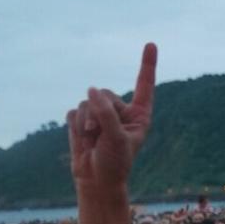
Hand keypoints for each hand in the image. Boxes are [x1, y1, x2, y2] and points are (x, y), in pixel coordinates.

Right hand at [68, 43, 156, 190]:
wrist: (96, 179)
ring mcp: (101, 114)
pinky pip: (73, 111)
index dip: (147, 65)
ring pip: (87, 102)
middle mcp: (121, 111)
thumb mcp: (115, 137)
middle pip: (104, 93)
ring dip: (86, 123)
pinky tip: (82, 139)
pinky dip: (75, 125)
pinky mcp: (83, 119)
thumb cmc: (114, 162)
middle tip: (99, 134)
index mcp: (139, 115)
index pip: (144, 85)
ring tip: (92, 140)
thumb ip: (105, 112)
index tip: (151, 44)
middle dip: (97, 113)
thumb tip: (91, 90)